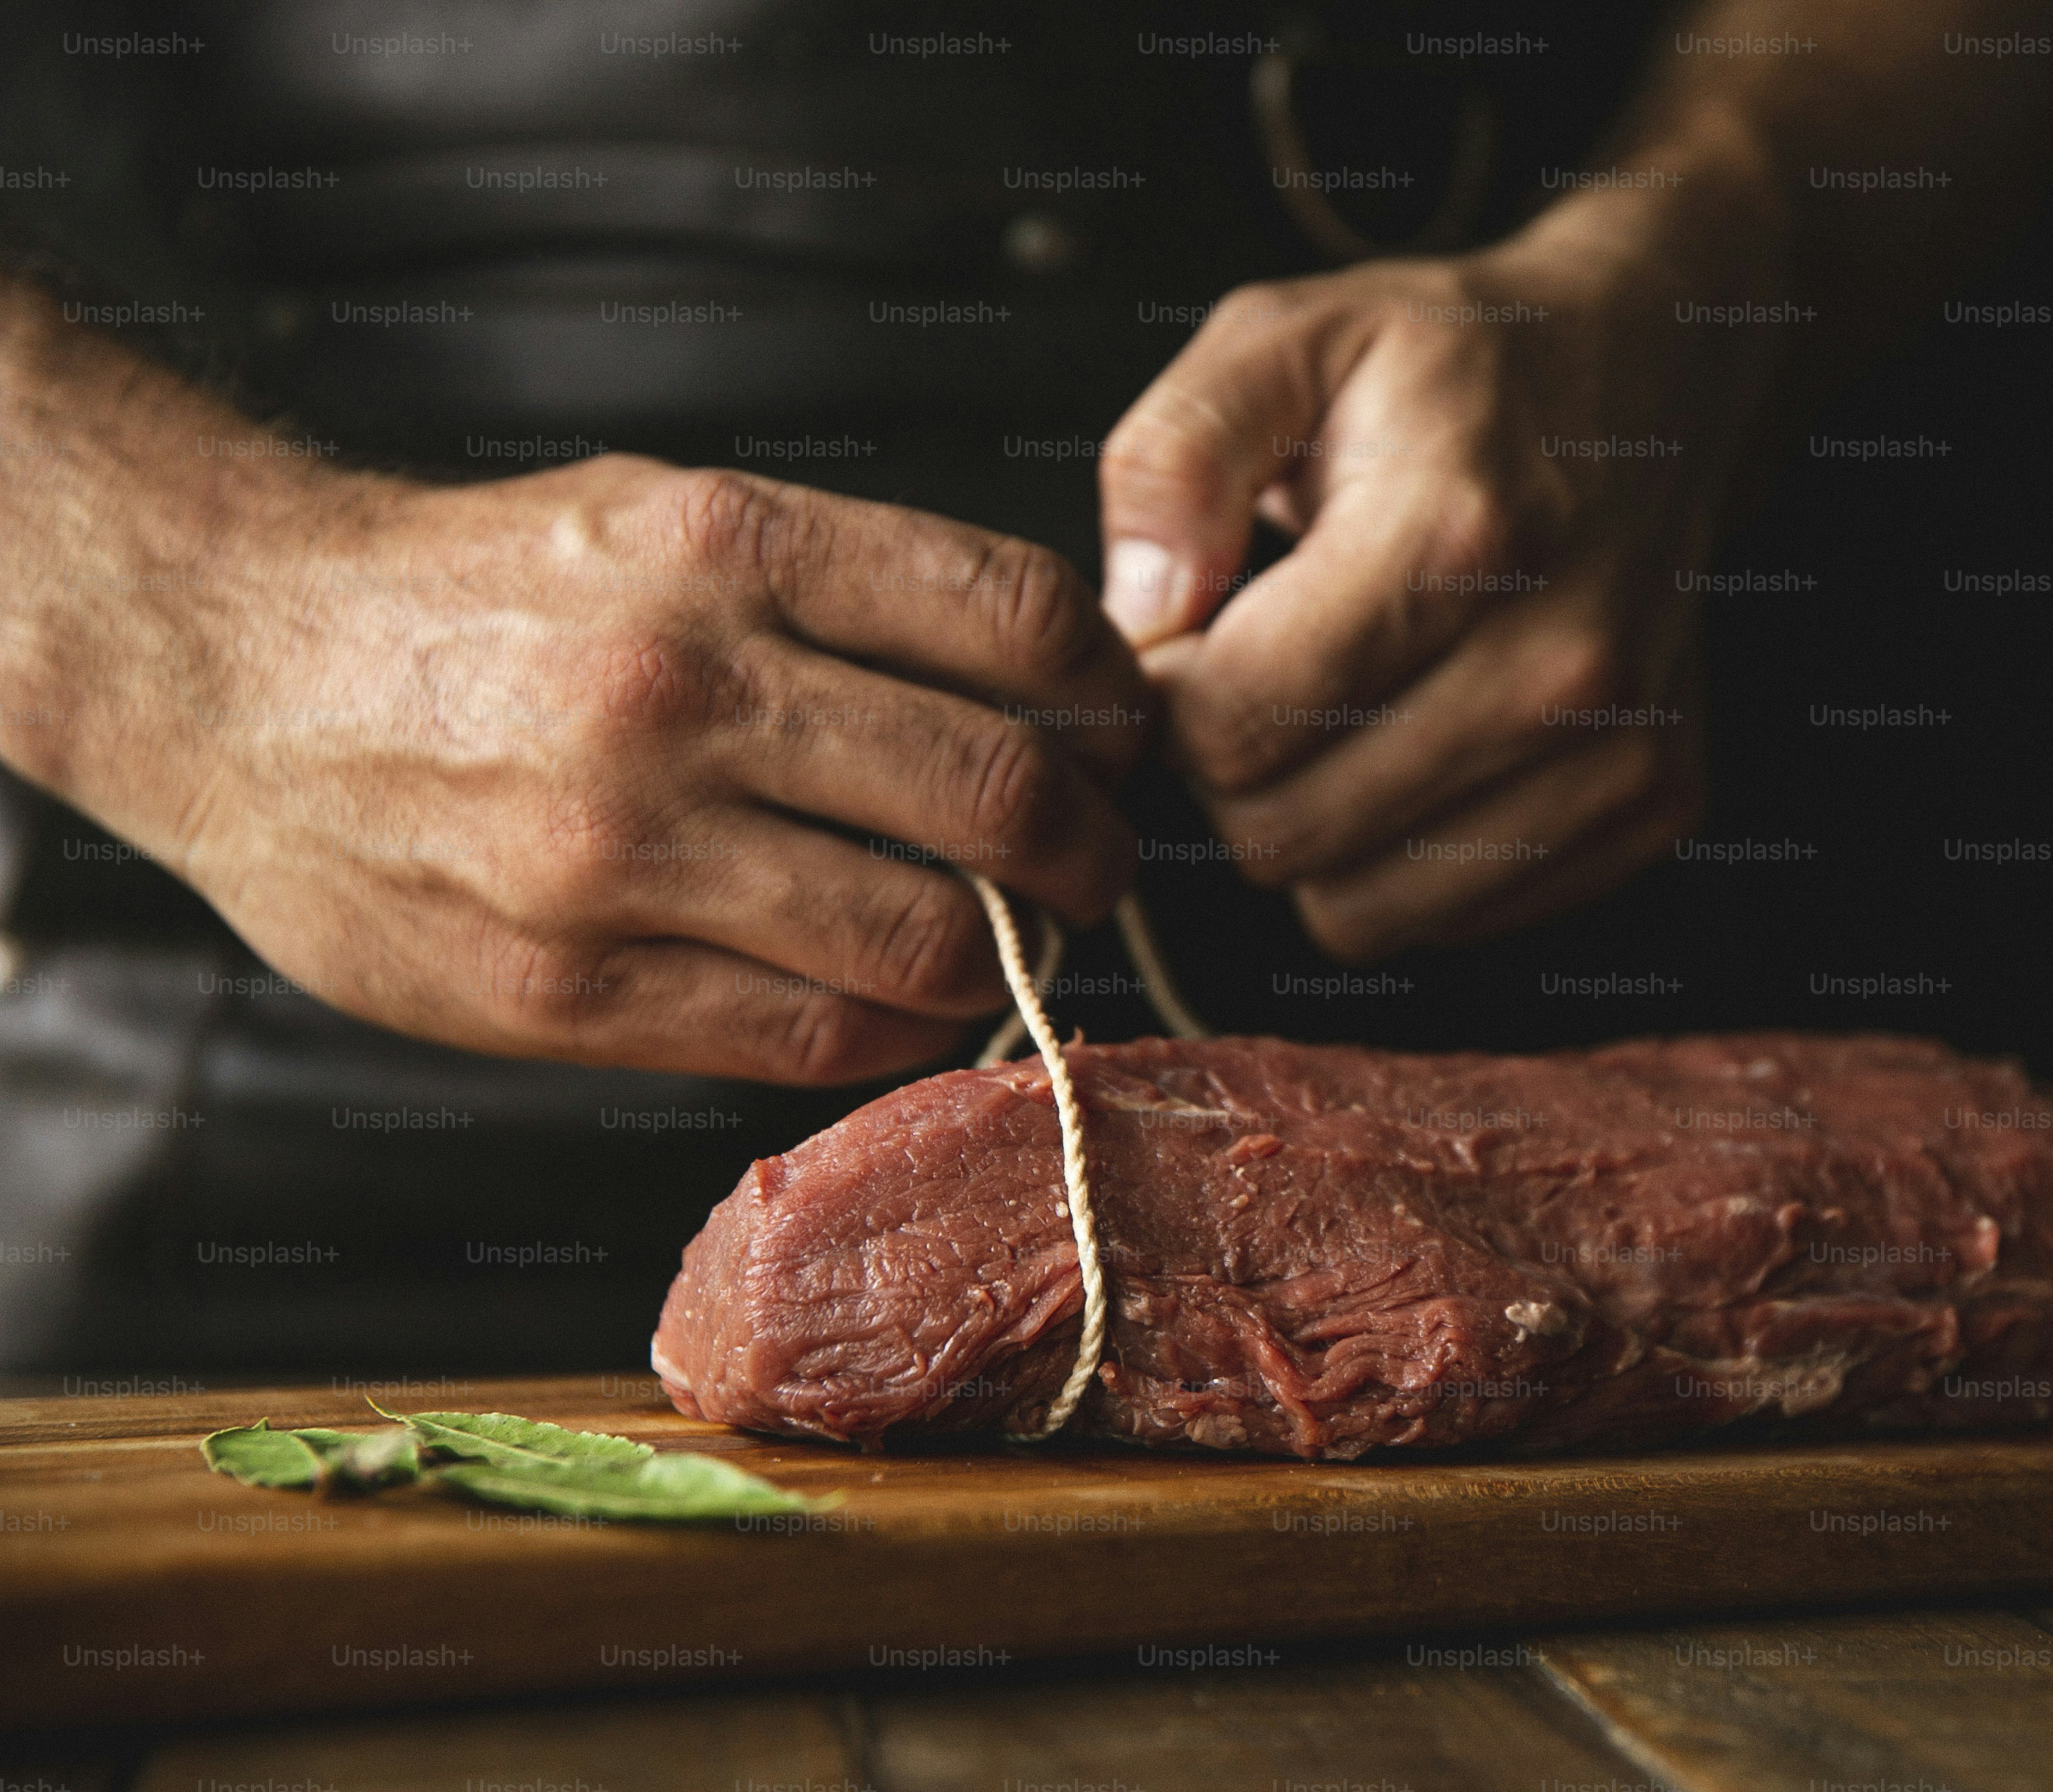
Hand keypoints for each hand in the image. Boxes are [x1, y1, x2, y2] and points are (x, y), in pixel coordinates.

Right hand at [13, 450, 1148, 1082]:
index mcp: (723, 545)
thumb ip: (843, 593)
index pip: (1018, 619)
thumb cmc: (475, 592)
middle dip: (1091, 846)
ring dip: (1010, 955)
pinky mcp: (564, 988)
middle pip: (999, 790)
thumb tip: (1042, 684)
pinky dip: (897, 1029)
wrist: (231, 665)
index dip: (1111, 695)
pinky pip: (811, 1035)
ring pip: (924, 938)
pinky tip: (902, 1000)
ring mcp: (619, 850)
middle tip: (1095, 862)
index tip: (1118, 734)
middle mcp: (680, 689)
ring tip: (1007, 939)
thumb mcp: (662, 513)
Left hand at [1096, 190, 1783, 960]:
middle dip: (1235, 769)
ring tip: (1346, 706)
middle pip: (1282, 834)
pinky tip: (1426, 742)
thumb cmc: (1448, 367)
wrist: (1650, 376)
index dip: (1172, 694)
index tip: (1197, 637)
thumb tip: (1138, 626)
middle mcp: (1563, 665)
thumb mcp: (1282, 340)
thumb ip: (1174, 462)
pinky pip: (1445, 922)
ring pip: (1356, 911)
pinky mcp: (1654, 809)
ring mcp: (1623, 752)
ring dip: (1313, 828)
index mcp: (1463, 537)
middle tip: (1268, 671)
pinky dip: (1403, 859)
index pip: (1232, 725)